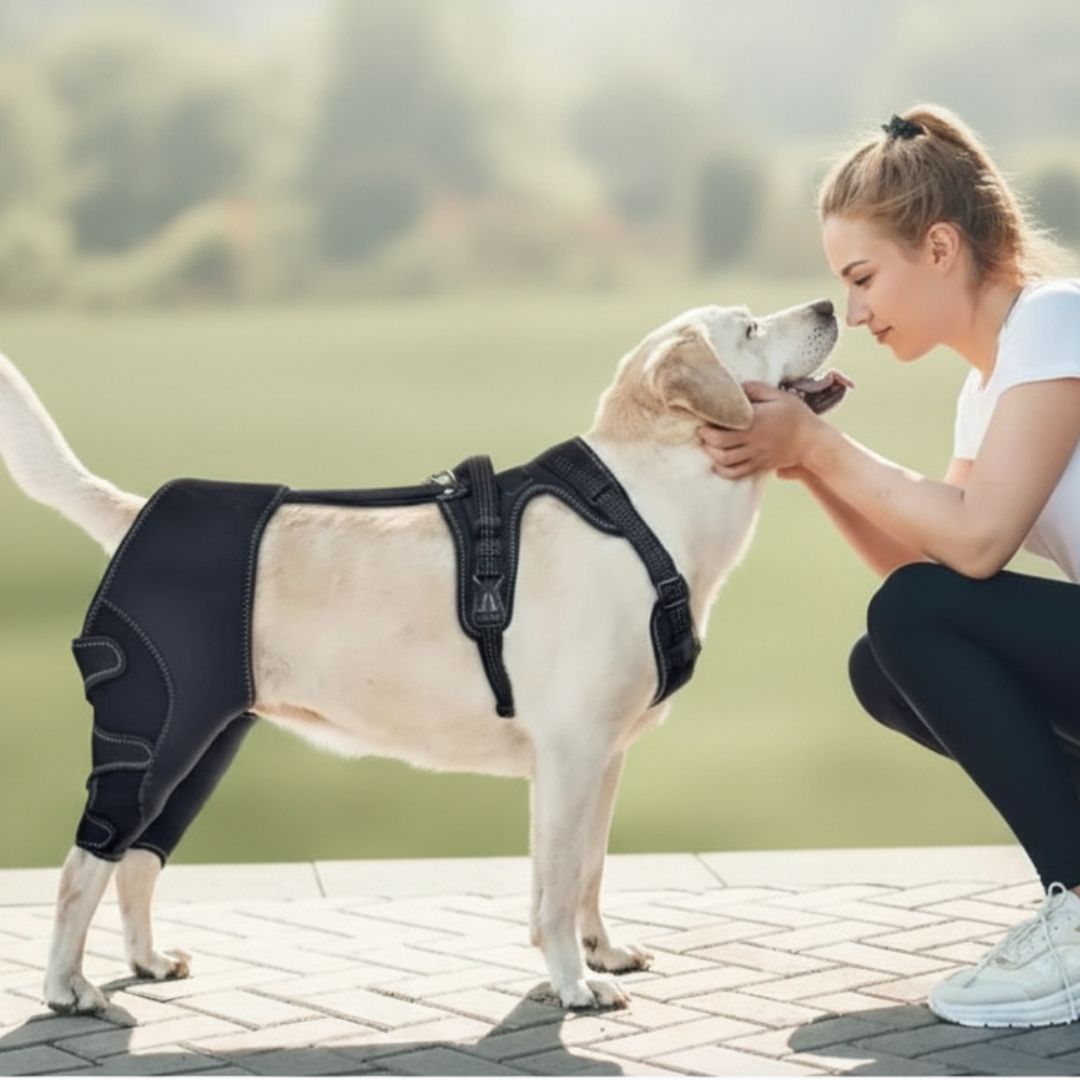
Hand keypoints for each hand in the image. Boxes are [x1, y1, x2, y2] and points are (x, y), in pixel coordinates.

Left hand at [697, 382, 822, 479]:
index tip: (705, 417)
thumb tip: (734, 387)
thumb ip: (754, 389)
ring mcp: (756, 456)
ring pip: (725, 461)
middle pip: (719, 446)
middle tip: (703, 430)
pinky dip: (722, 470)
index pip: (723, 427)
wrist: (812, 442)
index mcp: (756, 421)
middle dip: (706, 439)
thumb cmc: (795, 414)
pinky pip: (735, 473)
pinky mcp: (759, 466)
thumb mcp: (777, 394)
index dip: (708, 424)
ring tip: (710, 444)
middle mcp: (754, 441)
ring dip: (712, 453)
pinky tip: (719, 461)